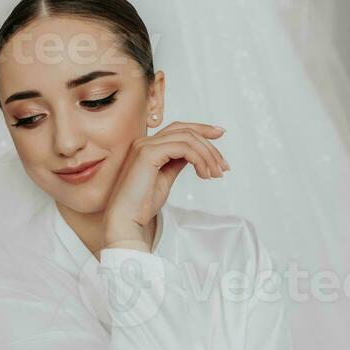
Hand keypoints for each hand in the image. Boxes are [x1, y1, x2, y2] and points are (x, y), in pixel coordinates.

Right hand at [102, 122, 228, 249]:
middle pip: (186, 130)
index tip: (220, 134)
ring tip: (216, 174)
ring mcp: (144, 145)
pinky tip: (204, 174)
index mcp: (146, 146)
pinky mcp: (148, 153)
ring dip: (208, 155)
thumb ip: (177, 163)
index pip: (178, 129)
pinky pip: (183, 148)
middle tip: (224, 166)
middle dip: (210, 146)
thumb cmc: (141, 205)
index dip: (201, 129)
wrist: (126, 220)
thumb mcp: (165, 179)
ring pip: (187, 138)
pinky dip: (199, 159)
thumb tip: (194, 155)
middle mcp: (144, 141)